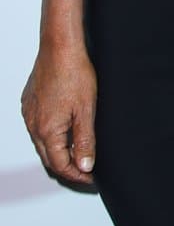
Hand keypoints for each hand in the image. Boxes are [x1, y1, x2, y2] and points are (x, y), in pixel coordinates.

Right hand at [21, 44, 97, 185]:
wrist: (60, 47)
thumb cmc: (74, 73)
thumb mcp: (87, 109)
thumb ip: (85, 140)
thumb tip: (85, 166)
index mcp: (47, 131)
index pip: (60, 165)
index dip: (77, 174)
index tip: (92, 178)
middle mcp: (33, 125)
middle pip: (49, 157)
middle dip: (68, 167)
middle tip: (87, 170)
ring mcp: (29, 114)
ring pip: (43, 143)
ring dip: (59, 151)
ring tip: (79, 152)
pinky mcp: (30, 103)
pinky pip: (39, 127)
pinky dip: (52, 134)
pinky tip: (65, 130)